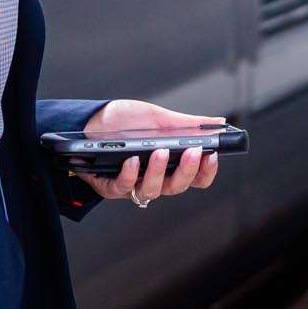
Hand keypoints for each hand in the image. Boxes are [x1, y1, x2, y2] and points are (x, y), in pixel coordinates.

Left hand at [76, 98, 223, 204]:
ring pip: (152, 191)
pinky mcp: (110, 186)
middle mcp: (153, 178)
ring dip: (158, 172)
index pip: (194, 178)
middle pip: (177, 186)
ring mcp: (133, 184)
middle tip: (192, 152)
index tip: (212, 156)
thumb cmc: (123, 121)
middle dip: (187, 170)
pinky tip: (132, 160)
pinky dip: (129, 174)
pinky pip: (123, 187)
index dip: (205, 172)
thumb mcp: (156, 117)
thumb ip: (186, 124)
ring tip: (159, 152)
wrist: (88, 119)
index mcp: (169, 164)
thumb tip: (219, 122)